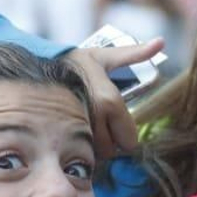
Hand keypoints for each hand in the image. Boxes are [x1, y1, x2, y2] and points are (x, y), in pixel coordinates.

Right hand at [64, 37, 165, 158]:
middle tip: (101, 126)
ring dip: (94, 146)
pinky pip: (75, 153)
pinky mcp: (59, 134)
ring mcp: (77, 127)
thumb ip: (134, 54)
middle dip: (109, 141)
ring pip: (94, 154)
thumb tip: (160, 42)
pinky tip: (72, 134)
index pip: (130, 141)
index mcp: (111, 102)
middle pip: (112, 150)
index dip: (125, 135)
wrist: (35, 65)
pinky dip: (77, 147)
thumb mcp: (104, 56)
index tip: (116, 125)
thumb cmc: (73, 62)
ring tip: (87, 128)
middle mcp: (96, 117)